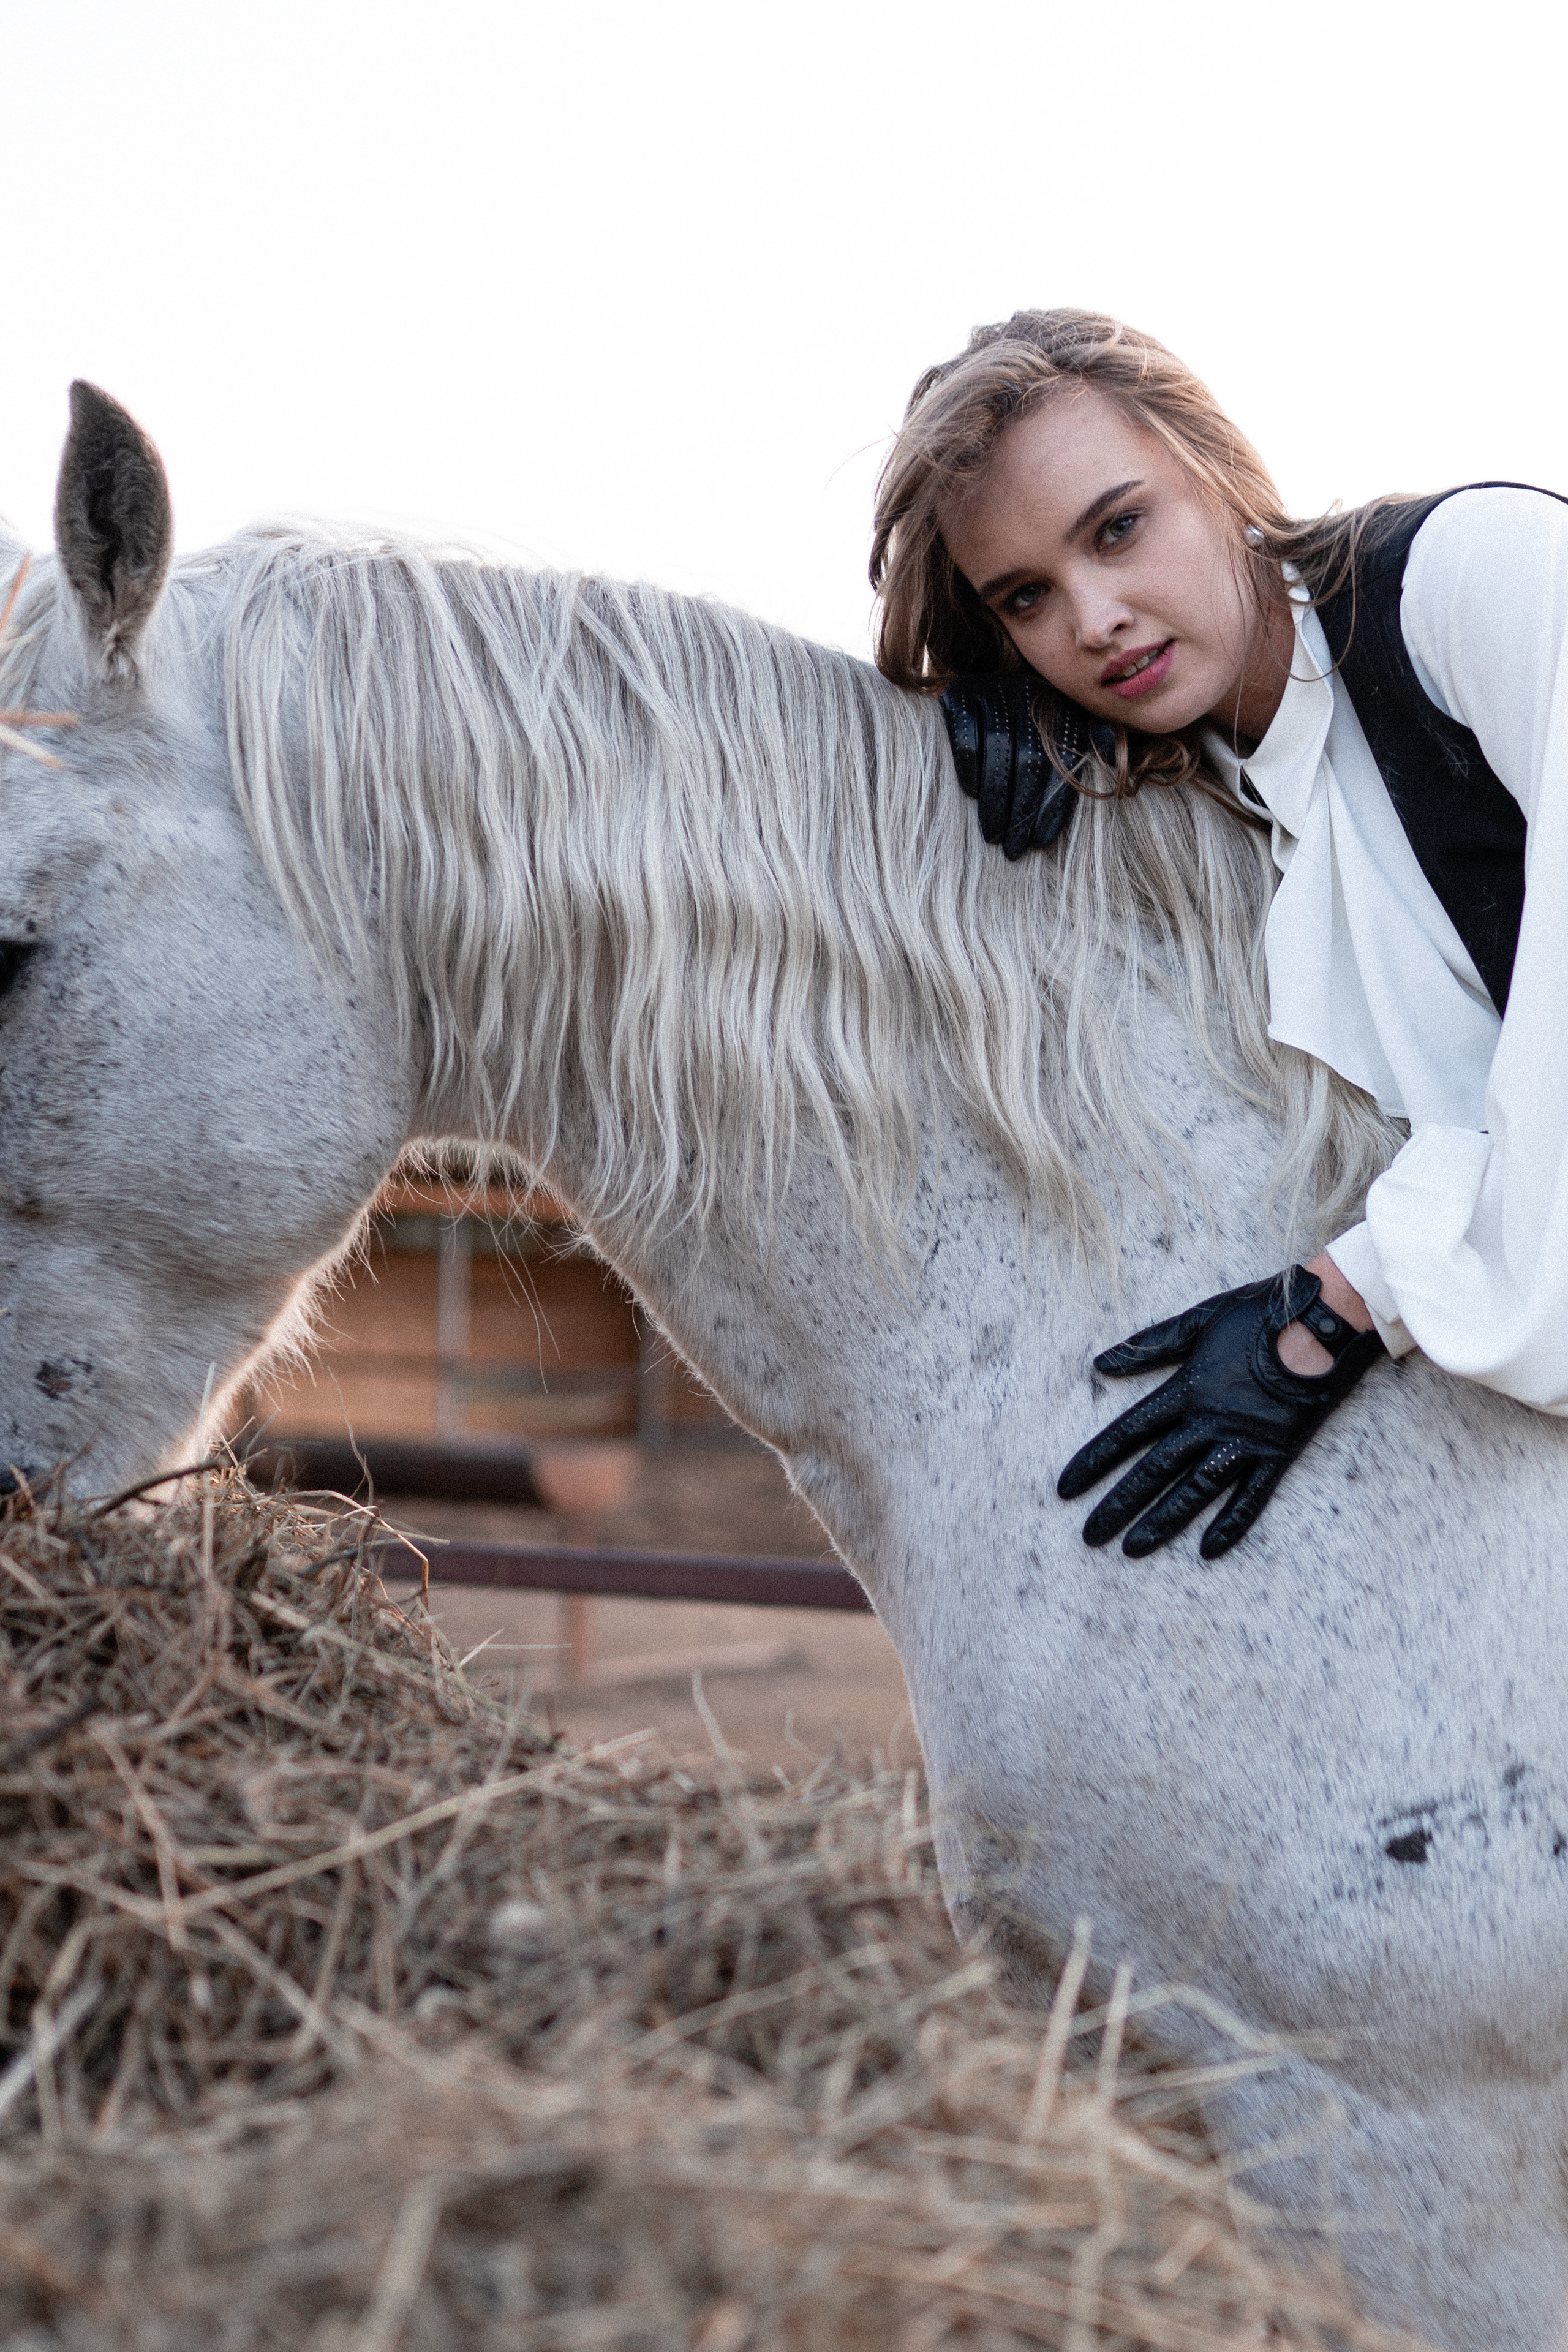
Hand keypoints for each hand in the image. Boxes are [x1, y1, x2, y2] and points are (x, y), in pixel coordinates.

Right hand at [938, 676, 1114, 858]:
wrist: (984, 693)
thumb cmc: (1032, 731)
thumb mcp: (1067, 736)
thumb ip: (1092, 746)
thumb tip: (1115, 762)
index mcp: (1061, 707)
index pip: (1062, 762)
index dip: (1052, 804)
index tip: (1041, 842)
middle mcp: (1031, 694)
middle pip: (1030, 757)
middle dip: (1022, 809)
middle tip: (1014, 848)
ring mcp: (994, 690)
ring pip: (998, 748)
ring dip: (996, 797)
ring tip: (993, 835)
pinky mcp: (960, 693)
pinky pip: (966, 734)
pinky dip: (969, 765)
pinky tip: (973, 793)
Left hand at [1057, 1267, 1386, 1559]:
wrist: (1326, 1320)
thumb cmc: (1260, 1313)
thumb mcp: (1199, 1319)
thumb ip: (1150, 1345)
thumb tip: (1100, 1363)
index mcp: (1186, 1388)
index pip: (1127, 1432)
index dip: (1094, 1461)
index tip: (1064, 1489)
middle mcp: (1210, 1421)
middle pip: (1154, 1469)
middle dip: (1119, 1504)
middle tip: (1090, 1535)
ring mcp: (1245, 1441)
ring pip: (1195, 1491)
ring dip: (1163, 1522)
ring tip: (1132, 1550)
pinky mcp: (1279, 1452)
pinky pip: (1252, 1497)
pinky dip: (1232, 1524)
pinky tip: (1209, 1551)